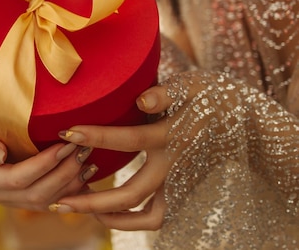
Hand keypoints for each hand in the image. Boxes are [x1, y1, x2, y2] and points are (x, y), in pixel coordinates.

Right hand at [0, 120, 88, 210]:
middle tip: (83, 148)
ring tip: (90, 160)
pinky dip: (70, 193)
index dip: (44, 164)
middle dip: (64, 173)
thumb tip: (0, 153)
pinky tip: (86, 178)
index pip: (19, 178)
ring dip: (71, 183)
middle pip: (38, 193)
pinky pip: (49, 201)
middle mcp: (0, 196)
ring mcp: (12, 201)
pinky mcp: (22, 198)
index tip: (63, 143)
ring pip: (47, 201)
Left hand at [49, 71, 221, 230]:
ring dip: (113, 218)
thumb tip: (142, 98)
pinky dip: (133, 220)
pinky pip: (158, 216)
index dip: (96, 136)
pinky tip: (107, 212)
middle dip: (93, 199)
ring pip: (148, 217)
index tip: (66, 132)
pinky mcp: (184, 192)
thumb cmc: (213, 97)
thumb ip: (165, 94)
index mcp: (172, 136)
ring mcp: (181, 183)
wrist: (248, 123)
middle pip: (131, 193)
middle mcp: (175, 166)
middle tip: (60, 201)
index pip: (129, 139)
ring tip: (82, 210)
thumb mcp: (191, 86)